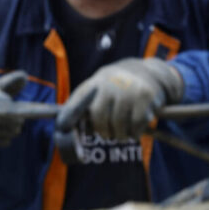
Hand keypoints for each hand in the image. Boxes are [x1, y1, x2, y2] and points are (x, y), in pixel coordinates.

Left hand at [60, 58, 183, 139]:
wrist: (145, 73)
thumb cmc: (114, 89)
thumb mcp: (96, 90)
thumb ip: (80, 105)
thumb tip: (62, 126)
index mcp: (93, 83)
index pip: (78, 102)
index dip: (69, 116)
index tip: (63, 129)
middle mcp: (109, 82)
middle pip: (99, 116)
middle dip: (103, 131)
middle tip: (107, 136)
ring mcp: (127, 88)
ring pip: (119, 123)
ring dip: (120, 135)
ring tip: (121, 136)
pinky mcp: (145, 95)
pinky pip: (137, 122)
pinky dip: (134, 132)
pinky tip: (133, 132)